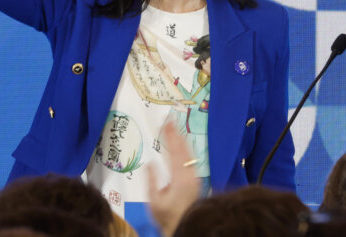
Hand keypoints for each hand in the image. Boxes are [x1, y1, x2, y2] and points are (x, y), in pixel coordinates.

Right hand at [146, 122, 200, 236]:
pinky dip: (186, 149)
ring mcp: (195, 177)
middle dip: (177, 134)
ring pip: (189, 154)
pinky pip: (191, 159)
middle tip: (171, 119)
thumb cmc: (168, 216)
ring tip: (176, 128)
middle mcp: (190, 175)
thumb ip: (152, 181)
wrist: (187, 226)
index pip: (175, 151)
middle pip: (184, 150)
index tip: (166, 123)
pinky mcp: (195, 181)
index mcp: (179, 178)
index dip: (170, 136)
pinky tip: (182, 146)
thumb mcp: (155, 201)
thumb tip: (149, 163)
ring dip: (182, 140)